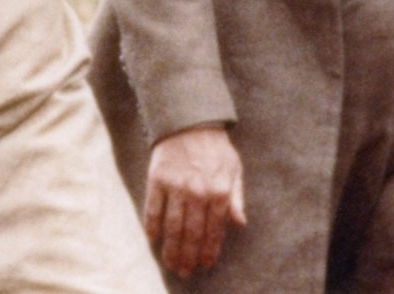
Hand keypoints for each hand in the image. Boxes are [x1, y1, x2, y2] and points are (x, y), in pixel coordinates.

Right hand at [144, 125, 245, 276]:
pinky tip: (154, 240)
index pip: (214, 230)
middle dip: (189, 257)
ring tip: (171, 264)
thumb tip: (240, 223)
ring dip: (171, 250)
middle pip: (191, 234)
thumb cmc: (215, 148)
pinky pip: (153, 211)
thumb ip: (237, 198)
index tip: (205, 264)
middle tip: (185, 271)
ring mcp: (176, 187)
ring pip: (172, 228)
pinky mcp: (157, 180)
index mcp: (219, 191)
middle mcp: (198, 192)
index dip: (209, 250)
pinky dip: (152, 228)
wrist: (190, 120)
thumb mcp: (234, 170)